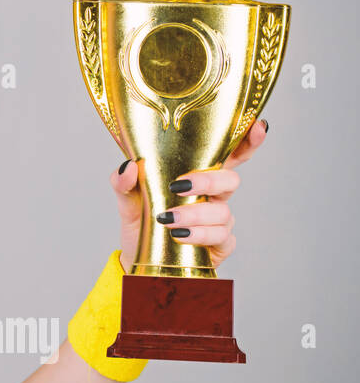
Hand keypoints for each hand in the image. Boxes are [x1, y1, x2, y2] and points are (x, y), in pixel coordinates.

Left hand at [110, 119, 268, 272]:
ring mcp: (219, 220)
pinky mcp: (219, 244)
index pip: (228, 153)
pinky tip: (179, 235)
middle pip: (230, 179)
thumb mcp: (127, 197)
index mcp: (197, 174)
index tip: (258, 126)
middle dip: (208, 181)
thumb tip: (129, 167)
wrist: (138, 255)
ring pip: (223, 211)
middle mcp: (213, 195)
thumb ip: (123, 180)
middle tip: (178, 186)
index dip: (247, 140)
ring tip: (167, 219)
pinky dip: (199, 234)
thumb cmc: (140, 219)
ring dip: (195, 214)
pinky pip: (221, 237)